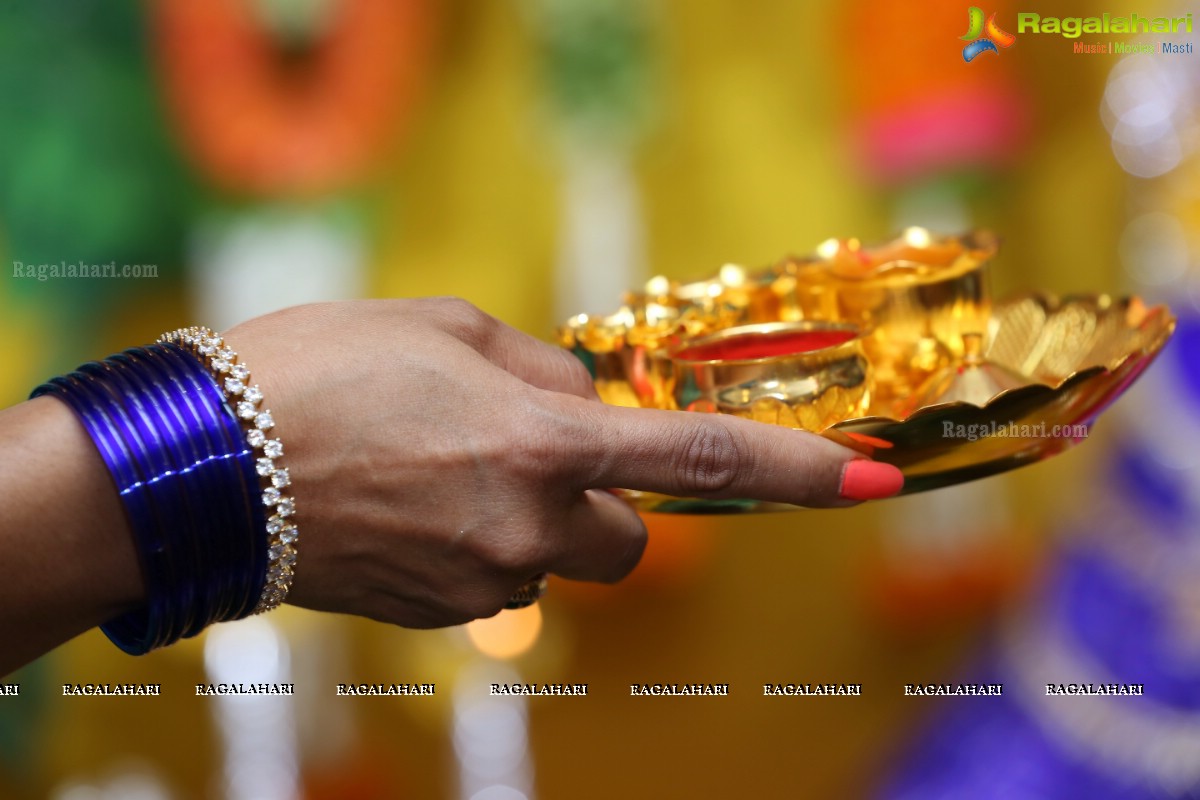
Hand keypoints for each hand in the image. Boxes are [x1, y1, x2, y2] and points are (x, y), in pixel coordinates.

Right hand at [228, 298, 902, 628]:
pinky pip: (500, 581)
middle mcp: (528, 527)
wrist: (208, 462)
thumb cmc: (324, 367)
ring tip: (441, 471)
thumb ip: (542, 372)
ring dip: (535, 518)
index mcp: (541, 442)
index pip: (697, 456)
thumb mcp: (446, 328)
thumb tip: (593, 405)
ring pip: (559, 559)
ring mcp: (484, 582)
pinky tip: (411, 506)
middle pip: (630, 535)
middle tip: (534, 452)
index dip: (794, 469)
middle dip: (609, 499)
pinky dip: (482, 543)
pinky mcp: (442, 616)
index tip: (874, 480)